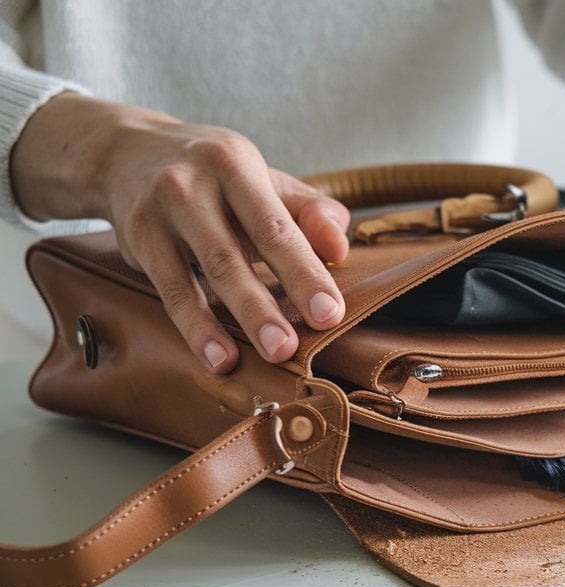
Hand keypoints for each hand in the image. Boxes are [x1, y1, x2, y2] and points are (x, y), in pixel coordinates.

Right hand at [11, 94, 349, 372]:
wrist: (126, 151)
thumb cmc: (215, 175)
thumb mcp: (264, 178)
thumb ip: (310, 211)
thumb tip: (340, 248)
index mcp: (234, 165)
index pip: (276, 227)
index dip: (304, 272)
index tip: (330, 313)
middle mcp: (191, 185)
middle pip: (232, 255)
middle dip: (262, 306)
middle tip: (290, 348)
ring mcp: (159, 213)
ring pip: (197, 275)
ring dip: (227, 323)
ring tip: (255, 359)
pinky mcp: (138, 240)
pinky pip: (169, 290)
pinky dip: (195, 327)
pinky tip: (216, 356)